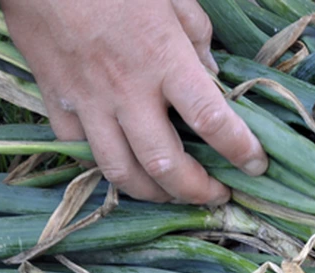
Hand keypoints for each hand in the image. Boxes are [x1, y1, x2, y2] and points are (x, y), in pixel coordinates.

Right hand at [0, 0, 267, 203]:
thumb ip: (197, 35)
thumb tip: (212, 74)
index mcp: (164, 59)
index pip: (213, 120)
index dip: (241, 151)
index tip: (256, 165)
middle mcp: (128, 90)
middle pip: (166, 165)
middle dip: (197, 191)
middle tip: (217, 196)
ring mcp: (89, 102)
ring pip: (121, 173)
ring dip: (153, 194)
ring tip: (173, 193)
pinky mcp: (57, 102)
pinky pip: (81, 151)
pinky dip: (104, 166)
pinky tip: (124, 166)